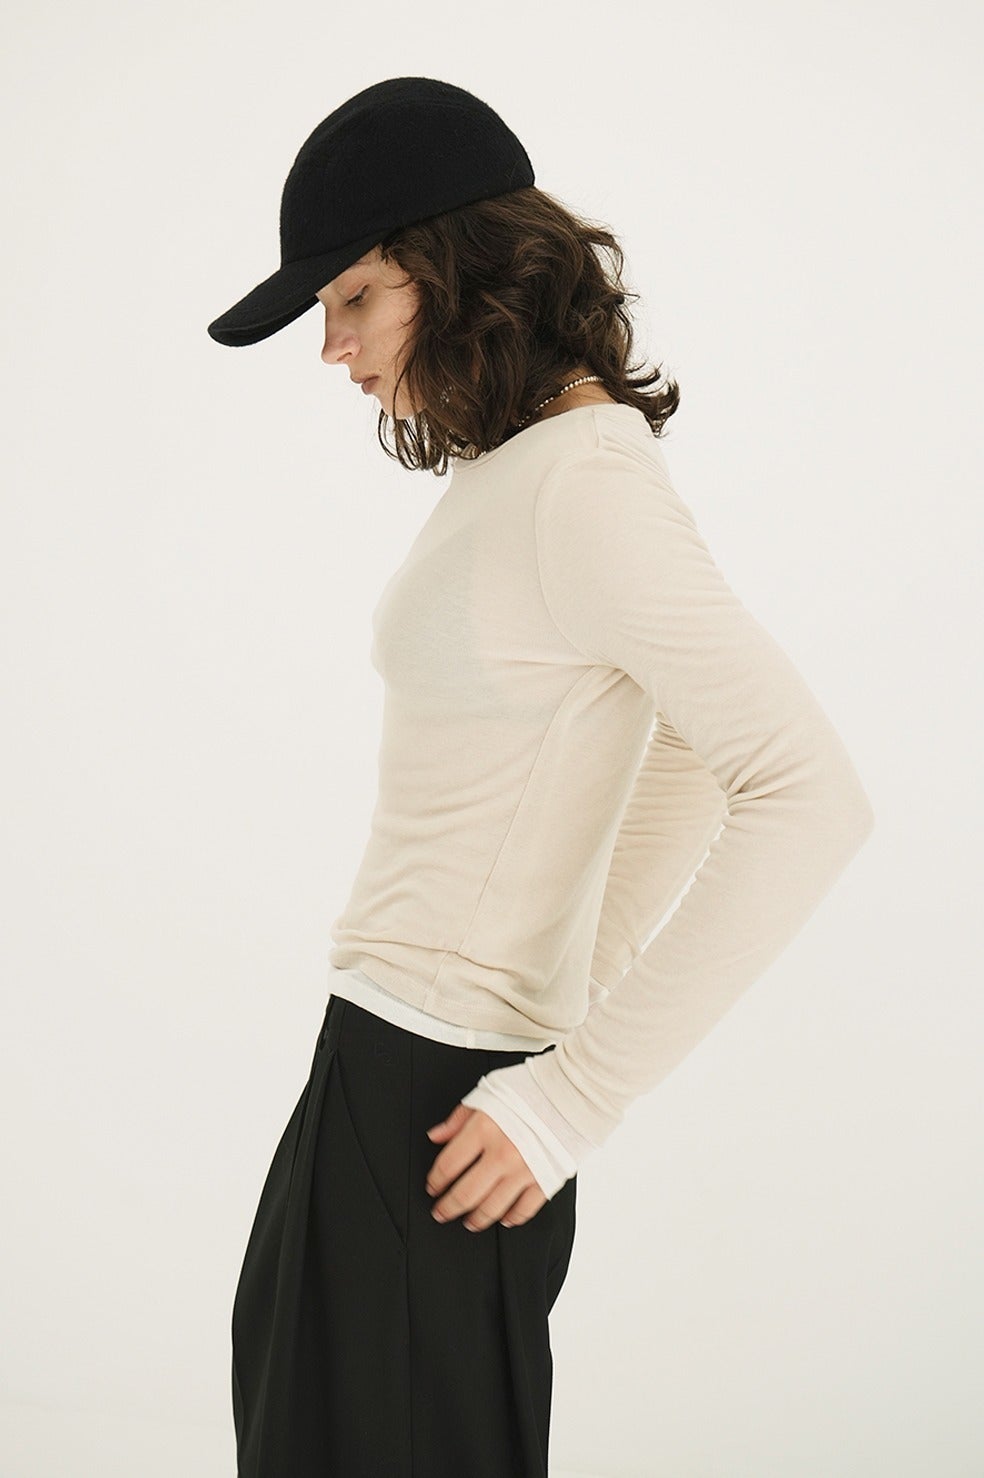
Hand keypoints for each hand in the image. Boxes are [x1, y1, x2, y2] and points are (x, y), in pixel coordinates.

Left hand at [425, 1102, 546, 1232]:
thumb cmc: (531, 1089)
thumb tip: (436, 1136)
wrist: (571, 1092)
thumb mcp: (488, 1094)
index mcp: (485, 1129)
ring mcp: (525, 1170)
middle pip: (466, 1193)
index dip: (436, 1180)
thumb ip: (459, 1118)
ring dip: (476, 1219)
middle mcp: (503, 1153)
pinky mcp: (546, 1179)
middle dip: (448, 1207)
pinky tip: (503, 1218)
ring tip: (469, 1221)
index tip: (433, 1187)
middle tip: (441, 1212)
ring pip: (493, 1207)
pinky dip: (512, 1218)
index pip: (449, 1165)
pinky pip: (525, 1209)